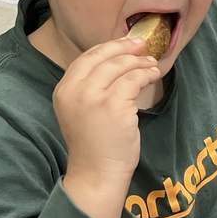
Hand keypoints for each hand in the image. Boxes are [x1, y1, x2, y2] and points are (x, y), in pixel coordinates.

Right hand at [54, 37, 160, 197]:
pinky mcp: (114, 105)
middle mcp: (74, 90)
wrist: (96, 174)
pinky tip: (153, 75)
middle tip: (143, 45)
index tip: (126, 44)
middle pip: (102, 57)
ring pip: (120, 66)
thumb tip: (117, 62)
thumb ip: (90, 88)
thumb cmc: (94, 146)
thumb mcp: (81, 111)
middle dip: (125, 48)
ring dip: (139, 62)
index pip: (86, 58)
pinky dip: (146, 74)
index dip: (108, 47)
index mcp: (63, 90)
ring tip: (151, 64)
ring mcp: (93, 97)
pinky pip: (133, 79)